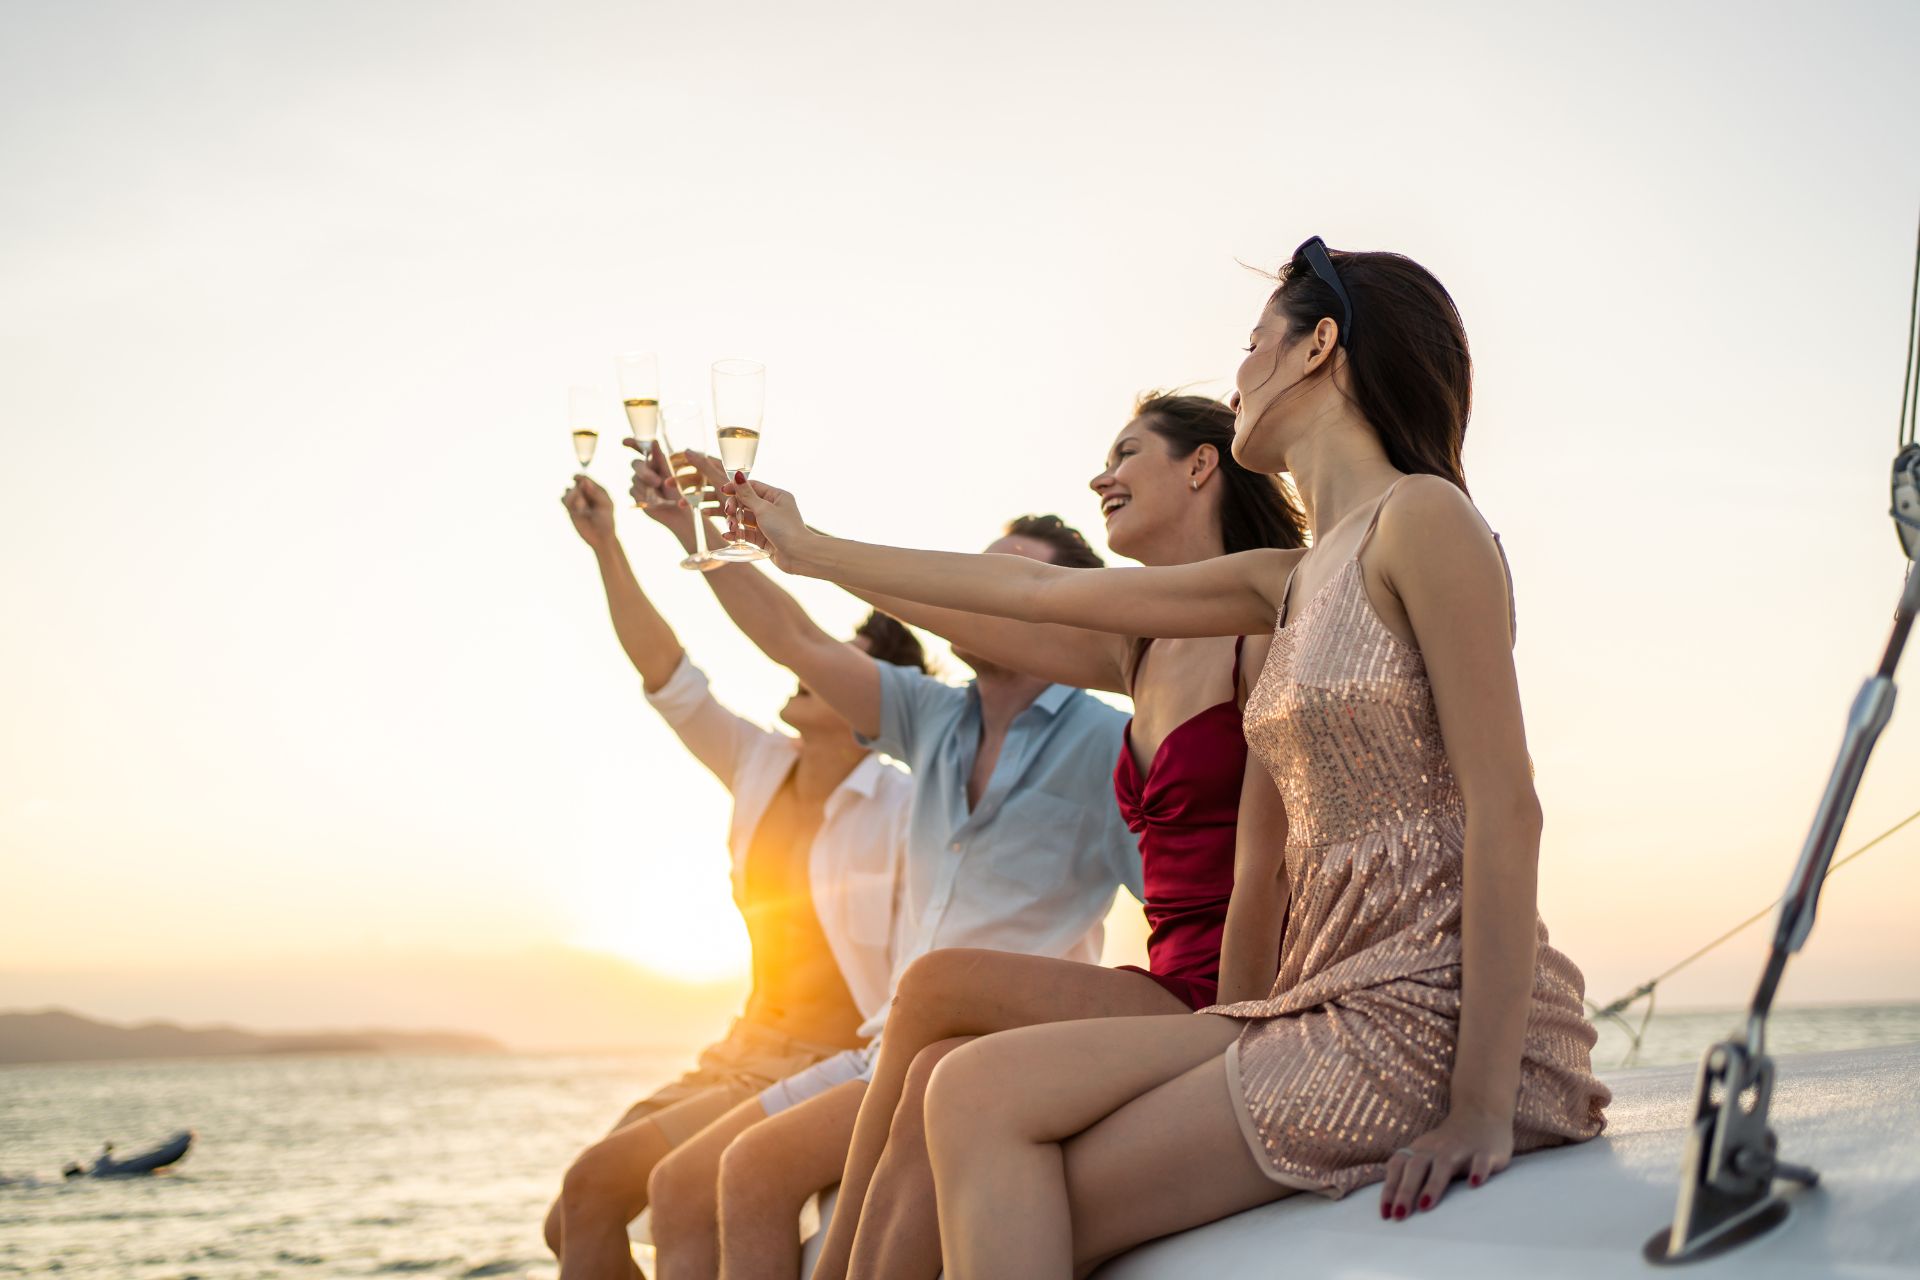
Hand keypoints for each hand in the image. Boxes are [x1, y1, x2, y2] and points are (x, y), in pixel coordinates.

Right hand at [561, 474, 617, 548]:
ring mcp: (575, 501)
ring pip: (568, 490)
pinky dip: (568, 501)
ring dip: (573, 495)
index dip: (580, 477)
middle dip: (579, 488)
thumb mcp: (606, 504)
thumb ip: (597, 492)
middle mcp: (584, 493)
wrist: (601, 536)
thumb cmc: (606, 519)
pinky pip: (563, 499)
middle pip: (575, 483)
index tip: (577, 478)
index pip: (584, 478)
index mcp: (594, 489)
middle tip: (584, 496)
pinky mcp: (569, 509)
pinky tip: (577, 508)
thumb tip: (584, 481)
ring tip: (582, 505)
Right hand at [625, 440, 695, 542]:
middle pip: (635, 464)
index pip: (641, 448)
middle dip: (645, 473)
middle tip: (657, 482)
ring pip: (634, 479)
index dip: (632, 443)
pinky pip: (633, 491)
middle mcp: (646, 469)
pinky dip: (644, 496)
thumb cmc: (681, 492)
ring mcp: (639, 482)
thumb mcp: (672, 474)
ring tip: (661, 496)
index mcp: (656, 461)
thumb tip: (654, 440)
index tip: (624, 442)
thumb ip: (661, 459)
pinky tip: (654, 502)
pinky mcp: (636, 494)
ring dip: (646, 487)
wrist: (680, 513)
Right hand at [719, 476, 808, 570]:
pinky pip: (747, 534)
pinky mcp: (764, 539)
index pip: (753, 487)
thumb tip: (737, 475)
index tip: (723, 490)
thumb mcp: (763, 508)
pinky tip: (728, 536)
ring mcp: (768, 524)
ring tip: (731, 528)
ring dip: (734, 522)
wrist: (797, 555)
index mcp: (777, 496)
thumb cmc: (785, 528)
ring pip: (745, 519)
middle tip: (728, 512)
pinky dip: (737, 534)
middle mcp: (773, 509)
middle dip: (734, 507)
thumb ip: (747, 494)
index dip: (737, 488)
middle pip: (746, 503)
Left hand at [1377, 1109, 1512, 1220]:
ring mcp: (1460, 1148)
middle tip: (1399, 1216)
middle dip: (1405, 1191)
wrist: (1481, 1114)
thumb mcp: (1426, 1154)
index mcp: (1419, 1150)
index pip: (1397, 1167)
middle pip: (1416, 1166)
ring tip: (1425, 1205)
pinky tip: (1474, 1185)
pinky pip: (1480, 1161)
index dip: (1389, 1189)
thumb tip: (1393, 1205)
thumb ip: (1411, 1174)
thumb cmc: (1448, 1145)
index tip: (1385, 1215)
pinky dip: (1477, 1171)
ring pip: (1443, 1165)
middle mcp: (1436, 1148)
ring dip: (1433, 1185)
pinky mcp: (1485, 1151)